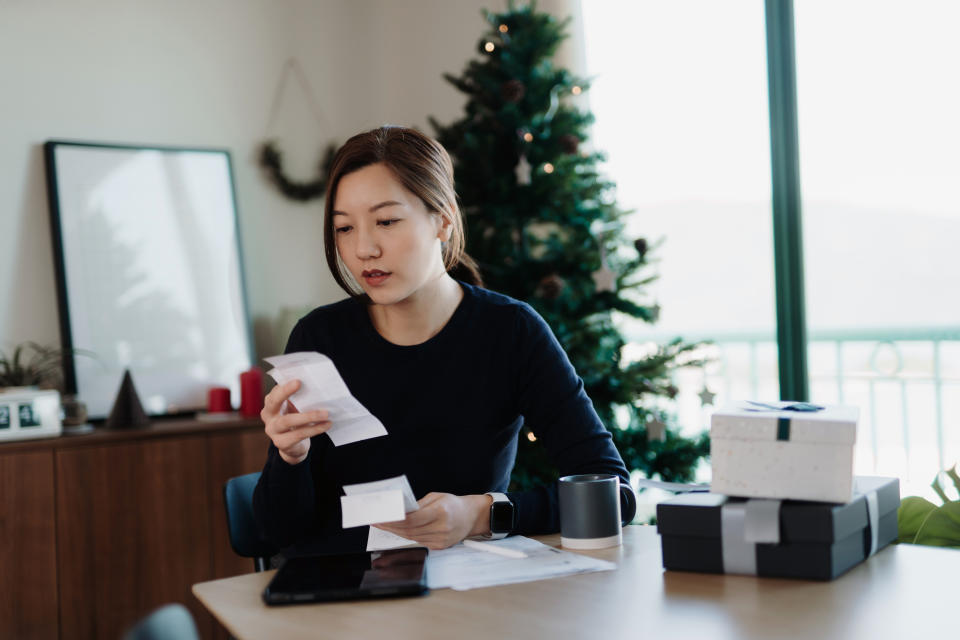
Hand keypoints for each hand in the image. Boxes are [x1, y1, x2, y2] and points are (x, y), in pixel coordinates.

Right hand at [261, 379, 330, 464]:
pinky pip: (298, 434)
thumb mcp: (295, 408)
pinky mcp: (281, 443)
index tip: (297, 380)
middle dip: (285, 392)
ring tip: (325, 413)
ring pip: (288, 421)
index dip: (284, 386)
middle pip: (274, 403)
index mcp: (271, 403)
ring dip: (308, 416)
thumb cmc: (295, 420)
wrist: (293, 445)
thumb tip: (315, 389)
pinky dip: (314, 429)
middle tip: (300, 384)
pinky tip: (326, 425)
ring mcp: (272, 430)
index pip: (274, 391)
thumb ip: (299, 399)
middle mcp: (268, 416)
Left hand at [374, 493, 491, 549]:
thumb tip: (399, 511)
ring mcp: (441, 539)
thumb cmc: (453, 504)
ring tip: (384, 525)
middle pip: (409, 530)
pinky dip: (407, 536)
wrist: (472, 516)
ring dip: (396, 532)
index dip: (395, 519)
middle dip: (391, 526)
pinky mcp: (440, 546)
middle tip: (377, 521)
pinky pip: (419, 541)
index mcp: (441, 512)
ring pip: (412, 537)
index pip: (412, 519)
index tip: (382, 517)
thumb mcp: (436, 497)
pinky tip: (398, 531)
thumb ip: (417, 505)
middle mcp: (442, 527)